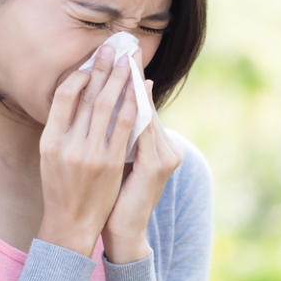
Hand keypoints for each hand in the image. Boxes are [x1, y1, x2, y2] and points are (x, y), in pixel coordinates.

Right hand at [36, 44, 139, 257]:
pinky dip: (131, 105)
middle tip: (113, 47)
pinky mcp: (111, 163)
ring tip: (127, 60)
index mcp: (49, 140)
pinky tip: (137, 90)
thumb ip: (61, 129)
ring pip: (107, 107)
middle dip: (103, 68)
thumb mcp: (50, 157)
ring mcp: (90, 154)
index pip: (63, 97)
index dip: (79, 75)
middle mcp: (67, 145)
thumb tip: (74, 96)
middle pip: (88, 96)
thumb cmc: (60, 189)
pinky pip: (124, 127)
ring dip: (119, 80)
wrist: (71, 224)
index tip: (92, 61)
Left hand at [102, 50, 182, 263]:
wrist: (122, 232)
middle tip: (125, 47)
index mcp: (157, 147)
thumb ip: (121, 137)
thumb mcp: (119, 163)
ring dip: (134, 86)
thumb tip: (114, 107)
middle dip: (134, 76)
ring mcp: (165, 156)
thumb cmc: (116, 198)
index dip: (132, 80)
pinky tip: (126, 93)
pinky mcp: (157, 165)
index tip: (123, 55)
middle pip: (147, 105)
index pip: (142, 107)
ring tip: (125, 62)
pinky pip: (144, 130)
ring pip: (147, 113)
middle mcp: (166, 149)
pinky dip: (135, 110)